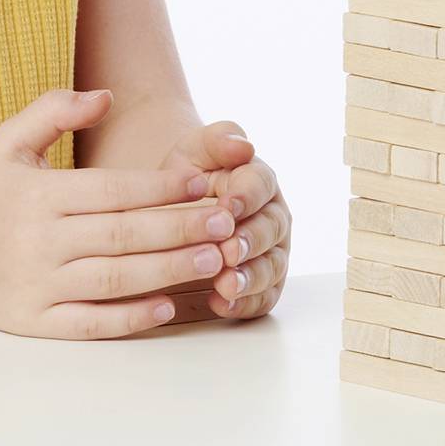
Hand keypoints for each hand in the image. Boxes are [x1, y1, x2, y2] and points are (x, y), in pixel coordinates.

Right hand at [0, 88, 238, 339]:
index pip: (110, 191)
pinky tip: (166, 307)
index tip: (202, 183)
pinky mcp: (33, 322)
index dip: (159, 188)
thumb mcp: (9, 140)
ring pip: (111, 280)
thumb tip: (106, 96)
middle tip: (225, 223)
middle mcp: (36, 241)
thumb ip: (54, 110)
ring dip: (166, 270)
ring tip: (213, 260)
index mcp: (37, 196)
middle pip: (120, 236)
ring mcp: (35, 285)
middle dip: (178, 229)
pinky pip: (88, 324)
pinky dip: (128, 319)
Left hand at [159, 120, 292, 320]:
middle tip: (228, 251)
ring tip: (226, 285)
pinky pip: (263, 297)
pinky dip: (246, 304)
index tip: (227, 207)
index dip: (246, 197)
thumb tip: (243, 145)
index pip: (260, 185)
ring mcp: (271, 251)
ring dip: (251, 277)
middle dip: (250, 241)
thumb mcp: (194, 150)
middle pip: (271, 229)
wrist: (172, 207)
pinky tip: (223, 305)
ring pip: (272, 267)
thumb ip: (218, 140)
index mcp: (259, 180)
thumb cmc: (187, 177)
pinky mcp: (263, 283)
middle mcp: (272, 216)